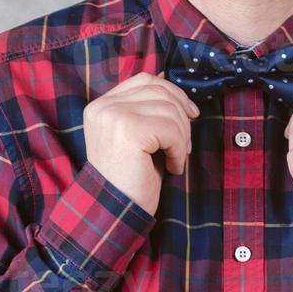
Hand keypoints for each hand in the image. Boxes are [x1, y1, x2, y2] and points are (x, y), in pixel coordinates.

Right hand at [81, 72, 198, 214]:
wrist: (113, 211)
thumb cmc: (130, 177)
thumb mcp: (136, 136)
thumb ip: (147, 110)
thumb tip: (175, 88)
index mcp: (102, 105)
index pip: (146, 80)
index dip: (174, 92)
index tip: (190, 113)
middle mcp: (104, 107)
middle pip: (161, 91)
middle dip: (182, 116)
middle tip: (185, 144)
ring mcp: (114, 116)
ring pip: (170, 110)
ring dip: (182, 137)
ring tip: (175, 158)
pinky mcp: (128, 130)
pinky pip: (171, 130)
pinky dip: (179, 150)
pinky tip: (172, 168)